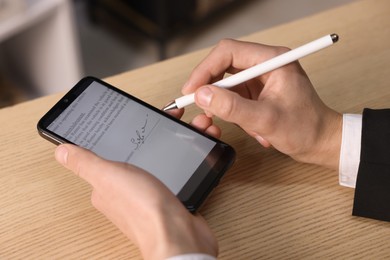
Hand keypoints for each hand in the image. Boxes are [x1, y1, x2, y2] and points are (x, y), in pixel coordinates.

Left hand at [55, 112, 218, 259]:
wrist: (177, 233)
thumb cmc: (143, 208)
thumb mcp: (109, 176)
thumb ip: (85, 163)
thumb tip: (61, 152)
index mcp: (103, 188)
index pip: (103, 158)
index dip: (116, 140)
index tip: (125, 128)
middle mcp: (121, 195)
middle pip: (128, 161)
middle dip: (142, 145)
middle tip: (153, 132)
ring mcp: (143, 198)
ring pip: (147, 167)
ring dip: (156, 154)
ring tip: (166, 139)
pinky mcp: (163, 201)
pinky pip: (163, 177)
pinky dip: (169, 164)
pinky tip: (175, 158)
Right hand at [182, 39, 341, 169]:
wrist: (320, 142)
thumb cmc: (305, 128)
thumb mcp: (265, 119)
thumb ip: (232, 107)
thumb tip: (202, 95)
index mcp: (272, 60)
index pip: (228, 52)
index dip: (205, 69)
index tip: (192, 89)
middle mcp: (265, 64)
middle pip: (224, 65)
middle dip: (211, 88)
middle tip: (202, 106)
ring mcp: (261, 78)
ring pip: (226, 84)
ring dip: (227, 106)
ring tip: (244, 124)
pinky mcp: (258, 92)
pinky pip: (234, 98)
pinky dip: (236, 114)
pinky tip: (254, 128)